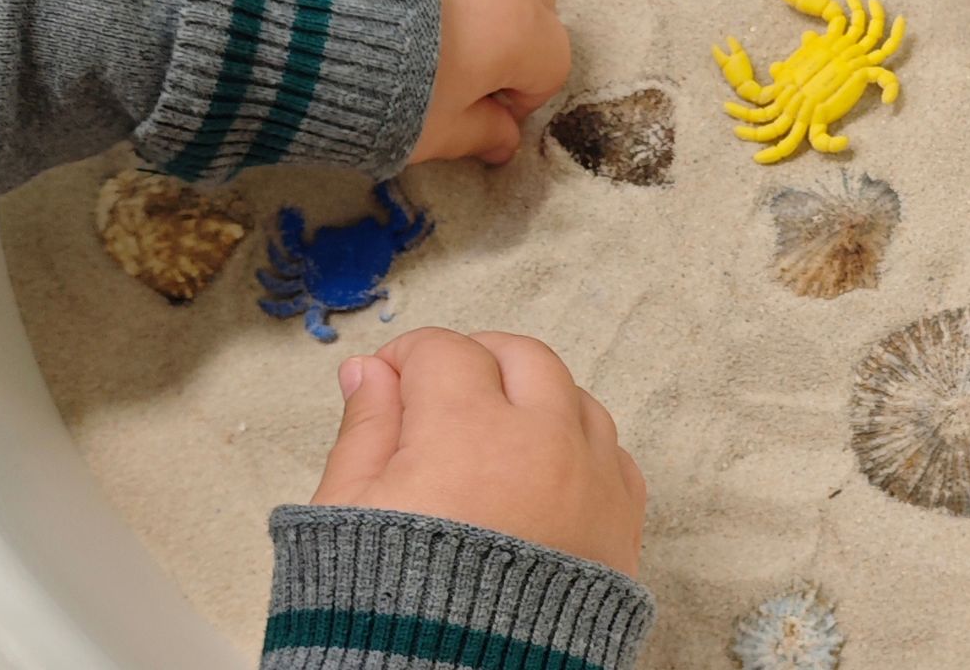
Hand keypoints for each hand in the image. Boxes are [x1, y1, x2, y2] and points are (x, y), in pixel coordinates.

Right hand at [311, 327, 646, 576]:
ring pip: (575, 399)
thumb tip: (367, 374)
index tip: (389, 380)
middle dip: (477, 361)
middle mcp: (543, 443)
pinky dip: (578, 447)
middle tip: (441, 388)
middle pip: (521, 358)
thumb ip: (363, 431)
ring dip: (534, 399)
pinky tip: (540, 472)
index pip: (444, 352)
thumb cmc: (397, 616)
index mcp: (468, 430)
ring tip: (491, 433)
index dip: (407, 360)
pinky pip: (612, 454)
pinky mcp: (621, 525)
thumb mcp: (347, 515)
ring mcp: (592, 481)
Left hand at [366, 0, 570, 165]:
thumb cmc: (376, 80)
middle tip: (453, 63)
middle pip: (531, 0)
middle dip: (507, 34)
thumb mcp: (427, 129)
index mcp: (521, 27)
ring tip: (405, 17)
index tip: (478, 110)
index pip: (549, 63)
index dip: (519, 97)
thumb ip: (475, 135)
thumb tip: (503, 140)